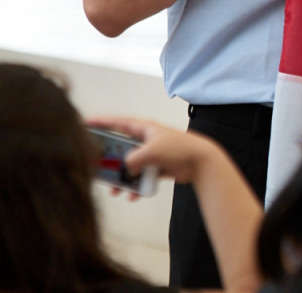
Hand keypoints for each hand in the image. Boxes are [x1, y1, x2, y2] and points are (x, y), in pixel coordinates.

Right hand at [86, 117, 218, 184]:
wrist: (201, 162)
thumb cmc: (179, 149)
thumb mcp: (151, 151)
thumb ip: (132, 159)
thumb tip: (125, 169)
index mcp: (144, 129)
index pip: (118, 123)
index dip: (101, 122)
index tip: (84, 123)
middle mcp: (146, 140)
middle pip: (120, 148)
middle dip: (108, 160)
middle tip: (95, 168)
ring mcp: (151, 154)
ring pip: (129, 166)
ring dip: (121, 179)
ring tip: (115, 190)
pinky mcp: (157, 167)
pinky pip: (140, 178)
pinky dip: (136, 186)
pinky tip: (133, 195)